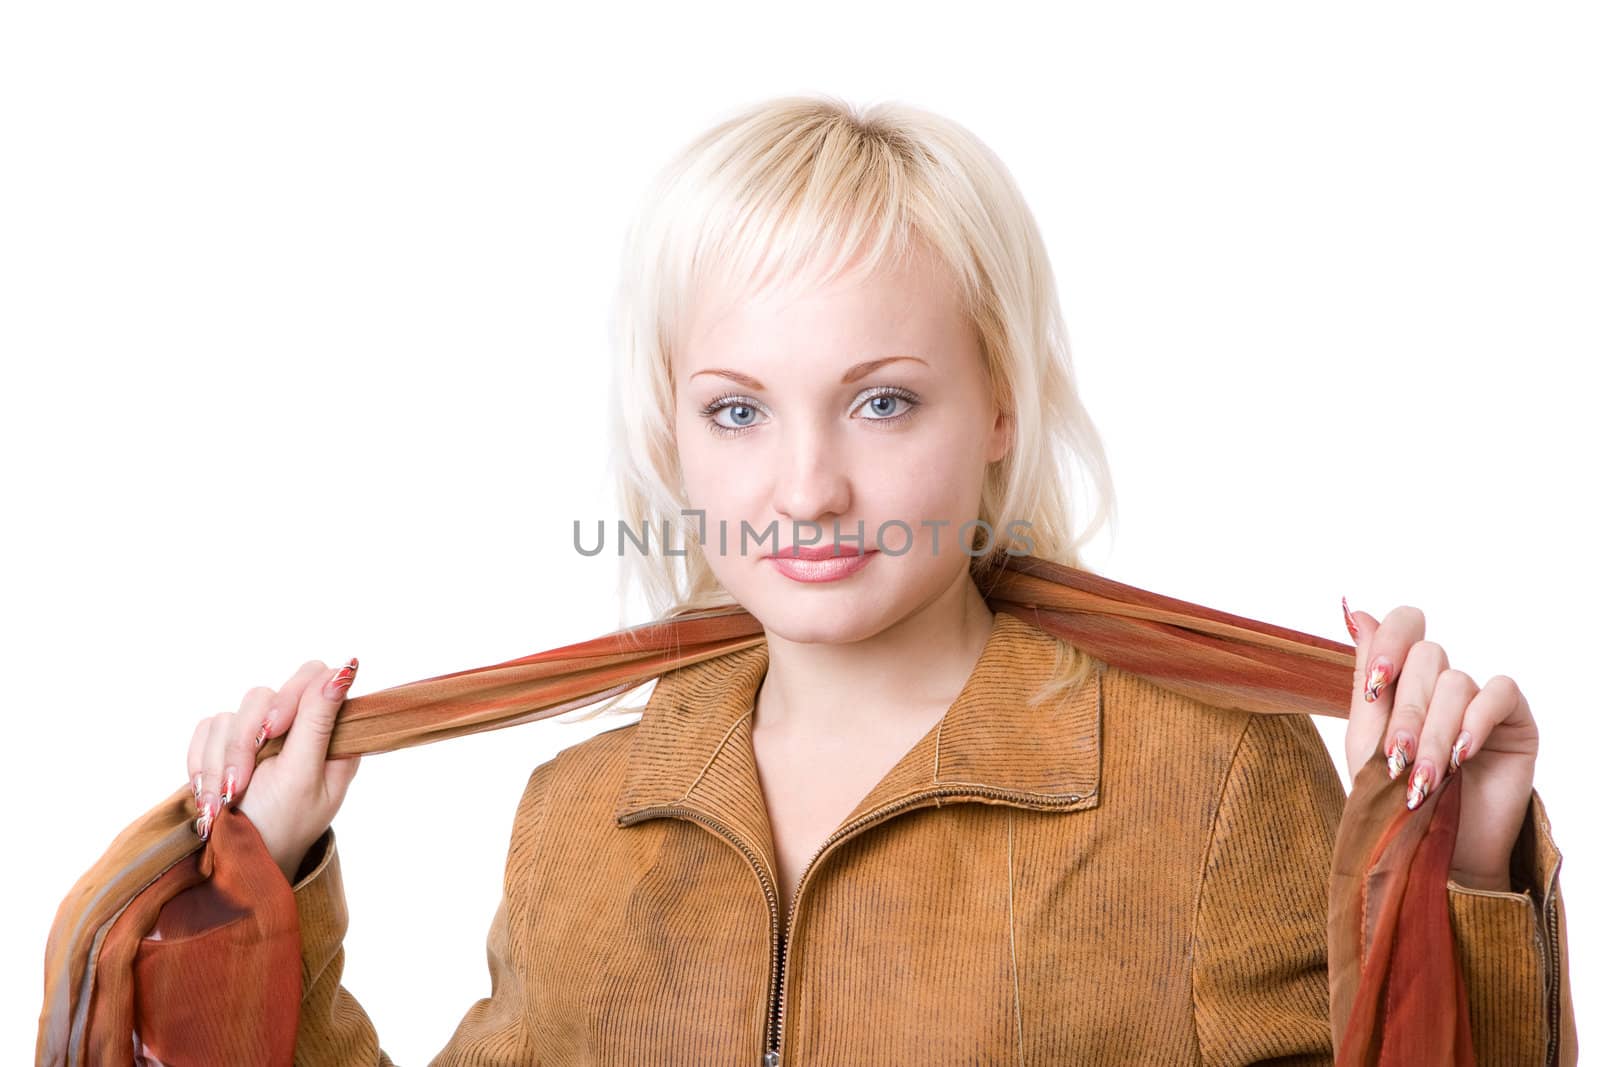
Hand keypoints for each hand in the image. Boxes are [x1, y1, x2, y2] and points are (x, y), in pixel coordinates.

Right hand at [185, 657, 361, 882]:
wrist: (235, 866)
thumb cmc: (281, 827)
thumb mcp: (304, 777)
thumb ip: (318, 721)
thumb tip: (348, 667)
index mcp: (328, 737)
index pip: (314, 678)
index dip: (291, 695)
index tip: (275, 730)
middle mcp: (295, 731)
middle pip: (264, 694)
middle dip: (245, 740)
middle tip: (239, 782)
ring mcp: (259, 738)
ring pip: (230, 715)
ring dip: (220, 762)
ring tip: (223, 801)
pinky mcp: (226, 746)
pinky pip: (206, 730)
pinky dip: (202, 763)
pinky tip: (210, 796)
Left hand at [1341, 599, 1536, 891]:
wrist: (1435, 855)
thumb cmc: (1395, 801)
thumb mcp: (1368, 740)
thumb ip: (1366, 679)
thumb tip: (1355, 611)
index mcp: (1403, 680)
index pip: (1403, 626)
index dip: (1388, 643)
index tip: (1374, 688)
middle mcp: (1441, 683)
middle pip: (1426, 658)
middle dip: (1407, 713)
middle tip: (1398, 760)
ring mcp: (1478, 700)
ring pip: (1456, 683)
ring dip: (1435, 733)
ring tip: (1426, 780)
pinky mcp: (1515, 720)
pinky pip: (1499, 692)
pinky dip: (1476, 722)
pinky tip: (1463, 755)